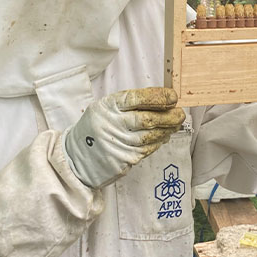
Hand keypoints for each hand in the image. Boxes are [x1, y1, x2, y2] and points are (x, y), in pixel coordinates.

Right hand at [63, 87, 185, 188]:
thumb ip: (129, 105)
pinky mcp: (124, 160)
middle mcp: (112, 125)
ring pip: (151, 136)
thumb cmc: (96, 128)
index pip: (136, 98)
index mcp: (108, 107)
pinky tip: (163, 136)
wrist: (76, 157)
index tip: (173, 97)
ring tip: (175, 124)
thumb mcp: (105, 109)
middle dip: (169, 116)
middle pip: (147, 119)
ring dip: (167, 130)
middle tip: (180, 114)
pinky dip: (158, 142)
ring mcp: (118, 144)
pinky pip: (147, 150)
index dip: (158, 97)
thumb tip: (162, 101)